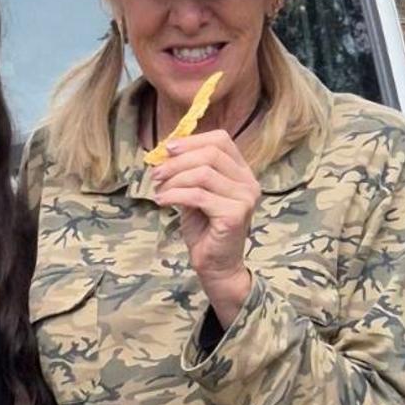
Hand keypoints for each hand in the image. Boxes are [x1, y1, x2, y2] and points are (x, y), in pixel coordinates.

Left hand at [150, 130, 260, 326]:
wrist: (215, 264)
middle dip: (177, 161)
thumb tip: (164, 151)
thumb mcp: (193, 191)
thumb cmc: (204, 227)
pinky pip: (198, 195)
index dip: (192, 141)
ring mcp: (245, 198)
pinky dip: (174, 195)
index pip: (221, 140)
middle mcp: (249, 182)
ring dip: (173, 179)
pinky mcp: (234, 215)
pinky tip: (162, 201)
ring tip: (159, 190)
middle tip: (156, 173)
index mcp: (242, 172)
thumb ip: (187, 170)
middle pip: (211, 154)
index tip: (167, 149)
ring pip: (203, 174)